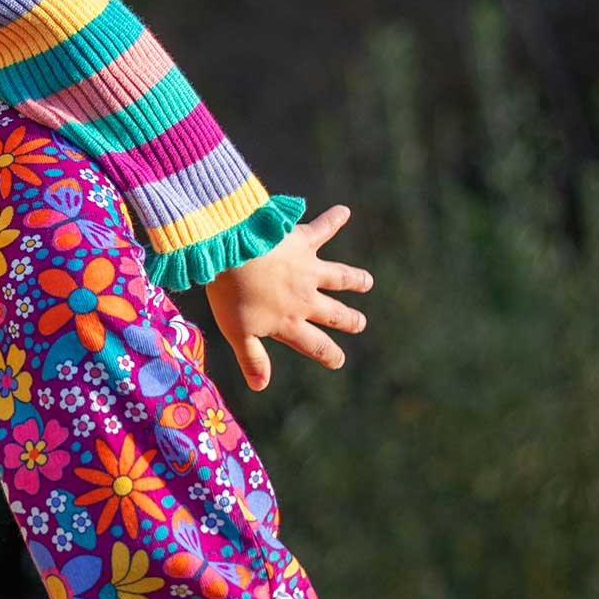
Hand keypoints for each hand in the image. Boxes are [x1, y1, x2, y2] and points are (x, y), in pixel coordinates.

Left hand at [204, 204, 372, 391]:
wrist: (233, 253)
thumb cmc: (231, 294)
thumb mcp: (238, 333)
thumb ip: (253, 359)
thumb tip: (261, 386)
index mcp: (289, 322)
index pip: (315, 345)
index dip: (329, 355)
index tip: (339, 361)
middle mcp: (305, 298)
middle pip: (333, 313)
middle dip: (348, 320)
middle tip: (360, 323)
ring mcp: (308, 269)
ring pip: (339, 276)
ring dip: (354, 279)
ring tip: (367, 282)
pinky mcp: (302, 241)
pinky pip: (322, 229)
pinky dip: (333, 219)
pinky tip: (343, 211)